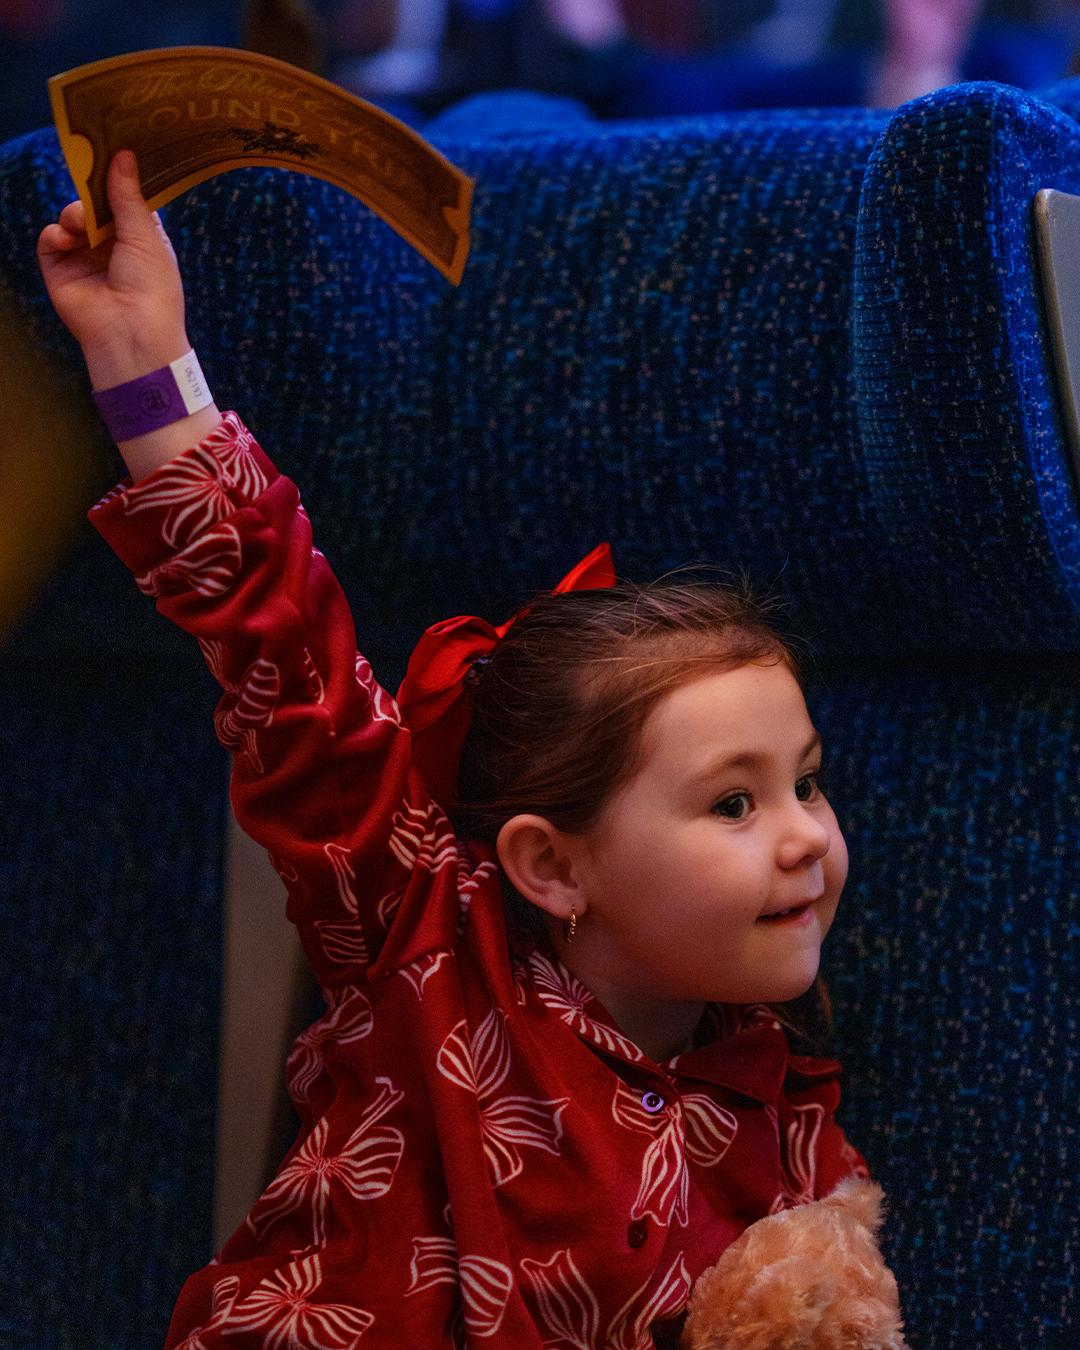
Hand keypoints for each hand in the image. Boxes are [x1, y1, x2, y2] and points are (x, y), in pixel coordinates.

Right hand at [37, 150, 190, 390]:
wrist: (131, 334)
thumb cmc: (151, 288)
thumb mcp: (144, 236)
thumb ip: (127, 196)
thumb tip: (122, 154)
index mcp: (142, 239)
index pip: (126, 200)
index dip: (118, 179)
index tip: (110, 150)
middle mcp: (113, 247)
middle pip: (95, 205)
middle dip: (90, 193)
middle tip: (88, 177)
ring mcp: (86, 259)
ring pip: (71, 219)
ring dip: (73, 214)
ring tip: (81, 225)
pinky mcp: (61, 272)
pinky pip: (50, 241)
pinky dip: (54, 234)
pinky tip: (64, 238)